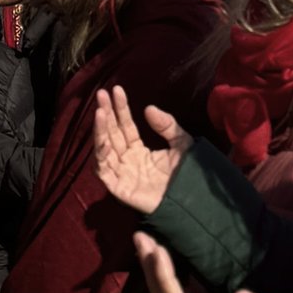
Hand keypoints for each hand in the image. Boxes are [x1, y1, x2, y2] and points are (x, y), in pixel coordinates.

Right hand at [94, 88, 187, 216]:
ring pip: (105, 149)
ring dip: (100, 131)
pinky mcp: (119, 188)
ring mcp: (122, 174)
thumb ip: (167, 126)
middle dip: (106, 114)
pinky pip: (105, 171)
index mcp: (139, 151)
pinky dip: (102, 156)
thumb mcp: (181, 144)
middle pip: (112, 134)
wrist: (193, 201)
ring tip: (99, 112)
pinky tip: (104, 140)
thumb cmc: (188, 176)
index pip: (125, 126)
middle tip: (101, 94)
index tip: (117, 90)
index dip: (120, 109)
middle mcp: (127, 160)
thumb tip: (148, 108)